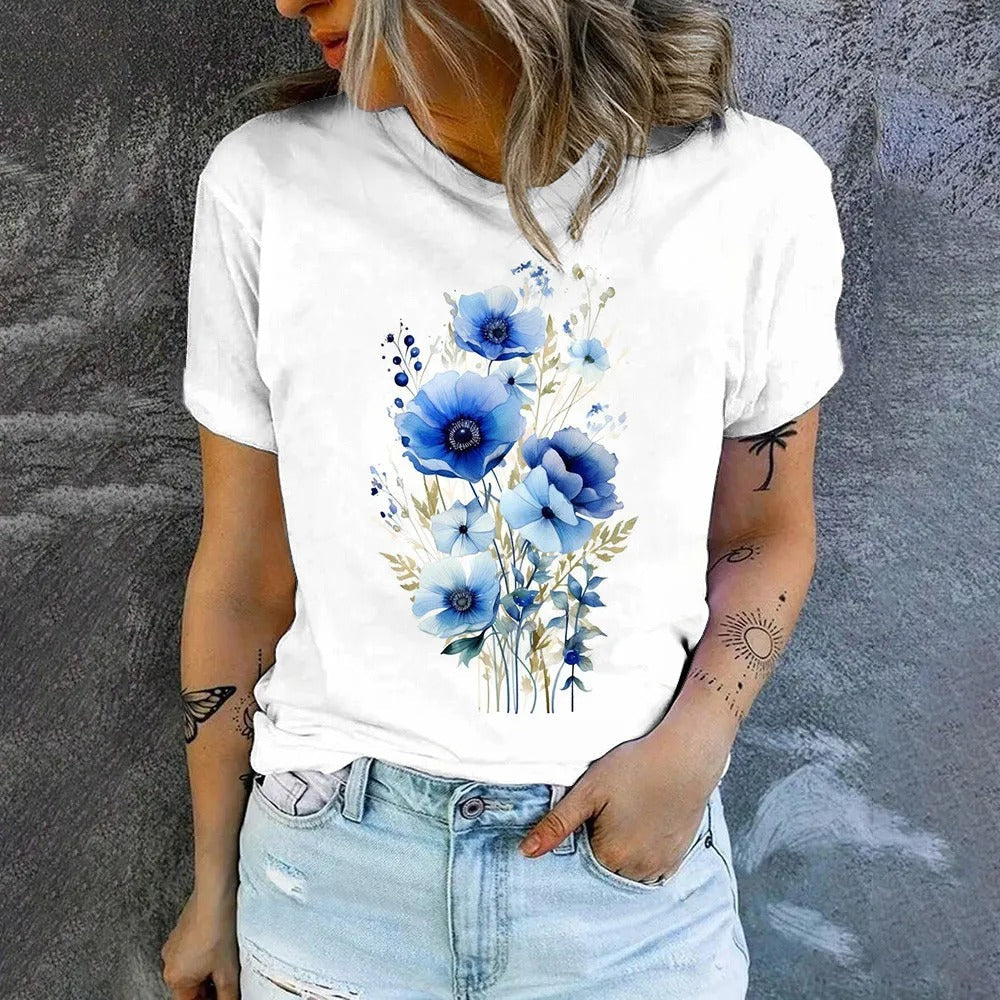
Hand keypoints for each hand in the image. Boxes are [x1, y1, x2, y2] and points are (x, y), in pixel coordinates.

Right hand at [161, 885, 240, 999]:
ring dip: (205, 970)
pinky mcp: (180, 929)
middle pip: (189, 986)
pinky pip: (190, 950)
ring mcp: (173, 944)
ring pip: (190, 967)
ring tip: (225, 962)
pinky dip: (203, 953)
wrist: (215, 895)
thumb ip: (227, 996)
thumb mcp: (228, 972)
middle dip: (207, 987)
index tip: (222, 995)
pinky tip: (219, 945)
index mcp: (176, 979)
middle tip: (226, 982)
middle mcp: (169, 963)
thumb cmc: (219, 930)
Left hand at [518, 721, 728, 883]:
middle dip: (602, 847)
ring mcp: (660, 866)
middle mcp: (637, 870)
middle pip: (605, 868)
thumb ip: (557, 823)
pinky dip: (645, 853)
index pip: (581, 863)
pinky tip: (645, 825)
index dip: (582, 837)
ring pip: (629, 871)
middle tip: (611, 812)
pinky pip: (652, 868)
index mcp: (610, 856)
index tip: (590, 816)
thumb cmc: (635, 767)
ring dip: (624, 853)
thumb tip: (526, 852)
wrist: (685, 757)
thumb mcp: (589, 790)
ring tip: (628, 817)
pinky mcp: (678, 858)